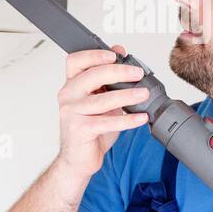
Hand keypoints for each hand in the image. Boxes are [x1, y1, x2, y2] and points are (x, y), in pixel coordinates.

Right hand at [56, 44, 149, 177]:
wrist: (79, 159)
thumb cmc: (89, 129)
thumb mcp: (101, 100)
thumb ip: (108, 79)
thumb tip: (120, 52)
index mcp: (72, 85)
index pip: (76, 60)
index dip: (94, 54)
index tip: (115, 55)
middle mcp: (68, 96)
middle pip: (91, 76)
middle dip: (118, 72)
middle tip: (137, 73)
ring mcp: (72, 113)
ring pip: (102, 100)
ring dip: (127, 95)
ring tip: (144, 94)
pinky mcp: (81, 130)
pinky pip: (108, 122)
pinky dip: (128, 120)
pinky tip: (141, 117)